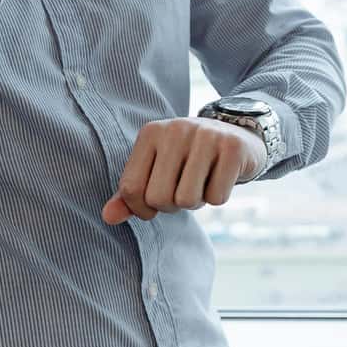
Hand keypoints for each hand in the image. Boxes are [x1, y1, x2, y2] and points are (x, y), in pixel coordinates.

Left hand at [102, 117, 266, 224]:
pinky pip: (216, 197)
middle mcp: (176, 129)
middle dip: (172, 205)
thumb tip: (108, 217)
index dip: (142, 208)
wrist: (238, 135)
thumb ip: (130, 194)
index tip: (155, 202)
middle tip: (183, 189)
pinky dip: (218, 197)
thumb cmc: (189, 160)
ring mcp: (206, 136)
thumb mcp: (156, 170)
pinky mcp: (233, 148)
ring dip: (196, 202)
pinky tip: (220, 177)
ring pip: (187, 200)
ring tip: (201, 183)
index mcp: (151, 133)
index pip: (131, 189)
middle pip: (159, 198)